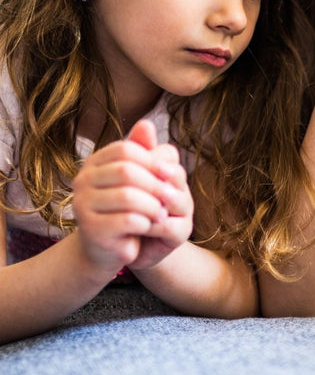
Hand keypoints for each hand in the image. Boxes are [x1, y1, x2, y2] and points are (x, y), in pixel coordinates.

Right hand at [71, 121, 191, 277]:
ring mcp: (83, 206)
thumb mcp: (141, 178)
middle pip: (127, 171)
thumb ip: (147, 152)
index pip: (125, 149)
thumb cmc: (129, 209)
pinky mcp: (92, 231)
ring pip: (128, 197)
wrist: (110, 249)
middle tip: (172, 197)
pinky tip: (150, 226)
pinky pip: (128, 221)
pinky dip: (147, 222)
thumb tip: (147, 124)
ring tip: (163, 214)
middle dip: (156, 184)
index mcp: (94, 163)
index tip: (171, 174)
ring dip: (154, 206)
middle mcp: (82, 181)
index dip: (153, 160)